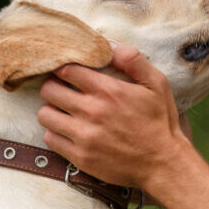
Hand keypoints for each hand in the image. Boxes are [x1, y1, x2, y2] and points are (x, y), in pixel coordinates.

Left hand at [37, 44, 191, 190]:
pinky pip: (50, 139)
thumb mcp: (157, 83)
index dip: (64, 69)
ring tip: (63, 111)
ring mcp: (84, 135)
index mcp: (108, 90)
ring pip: (45, 115)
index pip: (67, 70)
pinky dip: (55, 133)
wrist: (163, 164)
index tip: (68, 73)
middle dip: (54, 87)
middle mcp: (92, 111)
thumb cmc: (160, 122)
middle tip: (62, 90)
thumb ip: (133, 60)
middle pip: (49, 90)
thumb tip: (108, 45)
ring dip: (52, 110)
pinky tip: (68, 131)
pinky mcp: (80, 157)